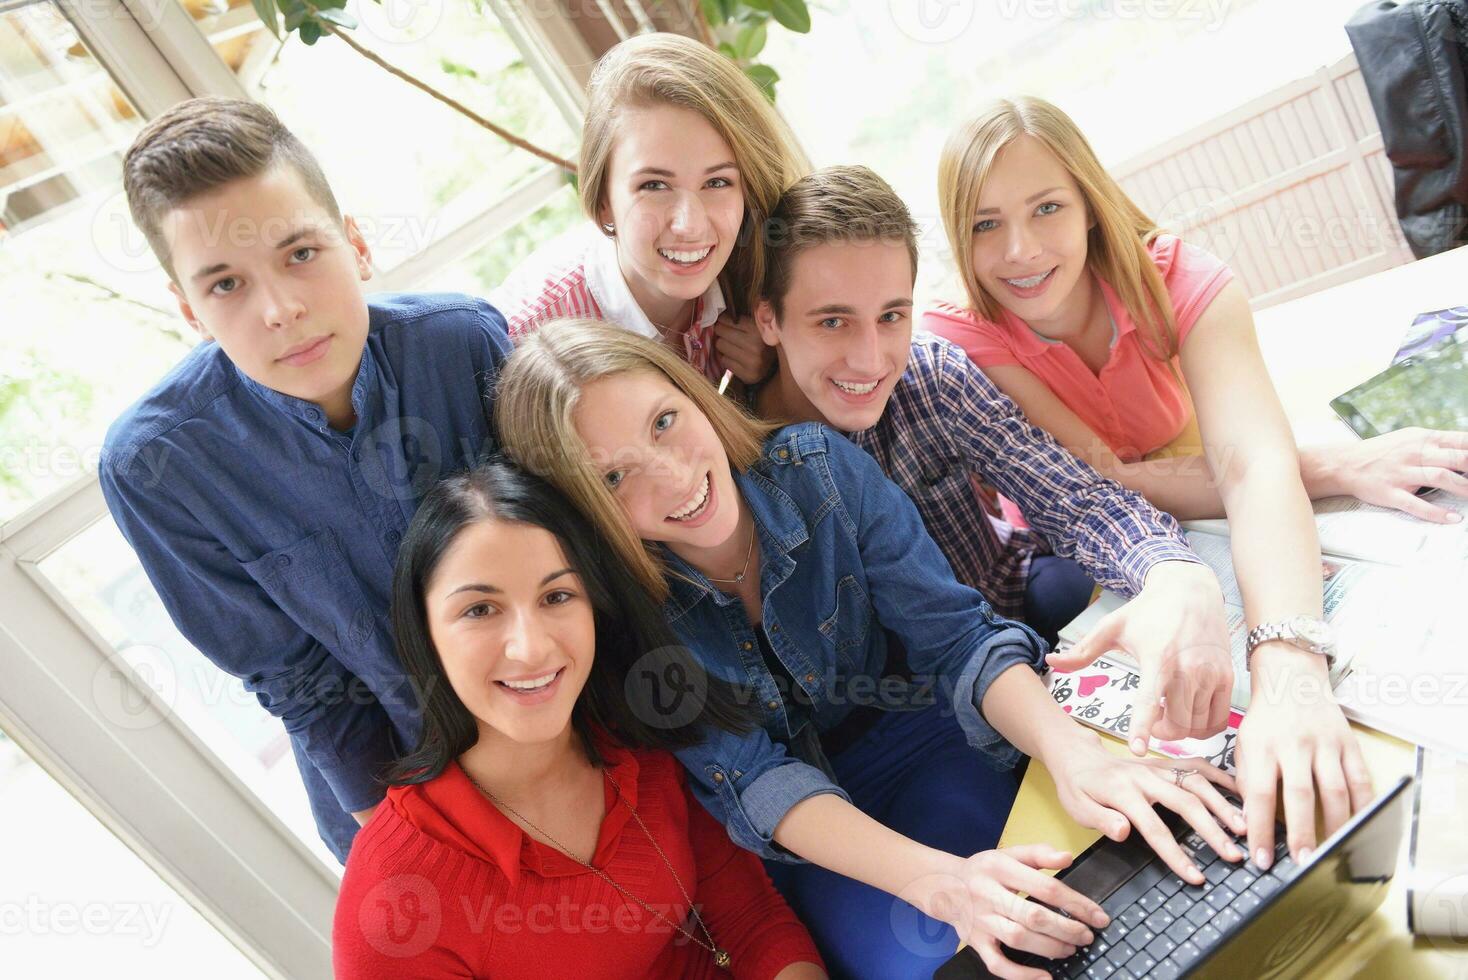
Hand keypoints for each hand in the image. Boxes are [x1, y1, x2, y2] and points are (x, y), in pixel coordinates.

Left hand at [713, 313, 775, 384]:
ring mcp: (751, 362)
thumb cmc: (761, 341)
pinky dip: (727, 358)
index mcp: (758, 329)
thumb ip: (741, 318)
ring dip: (723, 345)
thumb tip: (719, 314)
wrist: (775, 365)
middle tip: (725, 333)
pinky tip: (735, 357)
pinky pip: (724, 361)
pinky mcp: (747, 375)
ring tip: (732, 346)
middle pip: (721, 332)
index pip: (727, 320)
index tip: (724, 321)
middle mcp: (755, 346)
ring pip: (720, 346)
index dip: (723, 320)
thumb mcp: (756, 325)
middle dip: (721, 332)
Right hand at [910, 845, 1108, 978]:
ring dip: (1050, 947)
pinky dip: (1022, 975)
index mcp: (1000, 868)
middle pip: (1033, 916)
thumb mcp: (1009, 853)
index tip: (1097, 916)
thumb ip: (1039, 854)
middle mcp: (989, 894)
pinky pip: (997, 964)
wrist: (942, 885)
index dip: (1076, 904)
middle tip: (1087, 936)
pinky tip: (1044, 977)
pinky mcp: (975, 942)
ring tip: (1070, 949)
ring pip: (1018, 939)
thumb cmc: (984, 870)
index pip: (1045, 887)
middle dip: (1066, 929)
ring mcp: (981, 921)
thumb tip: (1067, 858)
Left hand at [1045, 733, 1245, 885]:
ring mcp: (1159, 767)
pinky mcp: (1167, 763)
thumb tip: (1124, 832)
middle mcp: (1146, 777)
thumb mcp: (1078, 808)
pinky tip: (1240, 792)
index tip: (1196, 876)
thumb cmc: (1079, 788)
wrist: (1079, 756)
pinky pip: (1198, 766)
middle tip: (1233, 855)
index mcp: (1123, 792)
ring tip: (1244, 828)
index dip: (1176, 854)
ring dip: (1222, 804)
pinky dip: (1221, 777)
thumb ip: (1101, 820)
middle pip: (1186, 803)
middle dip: (1212, 831)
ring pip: (1197, 783)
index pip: (1154, 828)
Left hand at [1047, 561, 1232, 748]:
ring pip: (1198, 726)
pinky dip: (1203, 726)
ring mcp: (1211, 674)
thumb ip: (1083, 650)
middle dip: (1161, 733)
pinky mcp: (1227, 677)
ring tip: (1169, 711)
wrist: (1191, 590)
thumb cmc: (1148, 611)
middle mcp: (1188, 669)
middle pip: (1177, 724)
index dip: (1143, 729)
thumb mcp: (1112, 627)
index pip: (1149, 702)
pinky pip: (1219, 719)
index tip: (1138, 750)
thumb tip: (1051, 661)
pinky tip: (1189, 712)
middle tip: (1153, 720)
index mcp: (1157, 659)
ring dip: (1182, 730)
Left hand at [1235, 648, 1372, 867]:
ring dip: (1334, 826)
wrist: (1292, 678)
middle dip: (1301, 834)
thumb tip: (1248, 823)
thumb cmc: (1265, 720)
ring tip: (1331, 853)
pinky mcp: (1349, 743)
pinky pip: (1361, 780)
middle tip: (1303, 863)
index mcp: (1262, 747)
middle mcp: (1294, 745)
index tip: (1261, 859)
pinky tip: (1358, 827)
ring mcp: (1325, 744)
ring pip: (1335, 790)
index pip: (1258, 794)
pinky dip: (1363, 807)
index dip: (1259, 829)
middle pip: (1300, 796)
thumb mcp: (1243, 745)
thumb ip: (1246, 781)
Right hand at [1302, 428, 1467, 522]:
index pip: (1461, 440)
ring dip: (1464, 488)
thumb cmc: (1382, 452)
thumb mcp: (1409, 439)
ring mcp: (1402, 473)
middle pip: (1455, 458)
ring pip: (1440, 478)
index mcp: (1422, 438)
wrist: (1345, 464)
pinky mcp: (1391, 493)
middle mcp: (1414, 453)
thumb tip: (1466, 450)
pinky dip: (1437, 513)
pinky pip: (1416, 504)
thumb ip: (1437, 444)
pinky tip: (1453, 518)